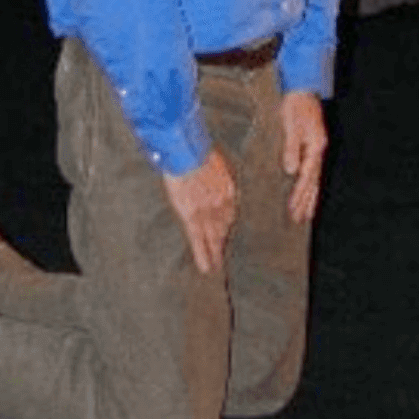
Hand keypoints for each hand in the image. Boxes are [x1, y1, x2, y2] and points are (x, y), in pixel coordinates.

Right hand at [163, 149, 236, 273]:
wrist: (187, 153)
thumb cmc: (197, 151)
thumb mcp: (213, 160)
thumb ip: (216, 171)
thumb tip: (213, 174)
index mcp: (227, 189)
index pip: (231, 212)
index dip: (228, 223)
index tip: (227, 231)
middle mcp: (222, 204)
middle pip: (225, 227)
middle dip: (225, 239)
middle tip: (225, 253)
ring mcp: (207, 213)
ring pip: (214, 238)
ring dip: (216, 253)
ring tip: (217, 267)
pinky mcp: (192, 218)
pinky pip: (199, 241)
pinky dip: (203, 255)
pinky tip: (206, 268)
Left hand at [281, 90, 327, 223]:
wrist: (302, 89)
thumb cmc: (295, 105)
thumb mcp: (291, 125)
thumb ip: (291, 147)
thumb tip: (291, 170)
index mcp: (315, 146)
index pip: (306, 177)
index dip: (300, 195)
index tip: (293, 210)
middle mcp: (318, 149)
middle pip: (313, 181)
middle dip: (306, 202)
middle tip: (298, 220)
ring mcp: (317, 148)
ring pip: (315, 178)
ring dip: (310, 197)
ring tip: (306, 214)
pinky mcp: (313, 145)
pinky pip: (313, 171)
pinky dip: (310, 184)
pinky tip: (306, 190)